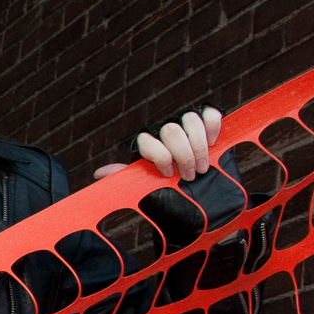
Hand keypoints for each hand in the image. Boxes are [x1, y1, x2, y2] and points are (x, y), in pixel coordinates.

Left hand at [94, 106, 222, 180]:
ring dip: (199, 146)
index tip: (168, 173)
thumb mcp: (146, 188)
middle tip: (189, 175)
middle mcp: (165, 132)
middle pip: (171, 131)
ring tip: (202, 167)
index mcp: (148, 144)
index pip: (147, 141)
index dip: (160, 156)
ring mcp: (186, 126)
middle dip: (183, 155)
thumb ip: (127, 176)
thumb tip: (99, 173)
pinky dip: (212, 126)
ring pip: (189, 120)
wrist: (200, 199)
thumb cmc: (169, 192)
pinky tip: (214, 142)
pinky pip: (209, 114)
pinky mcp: (207, 124)